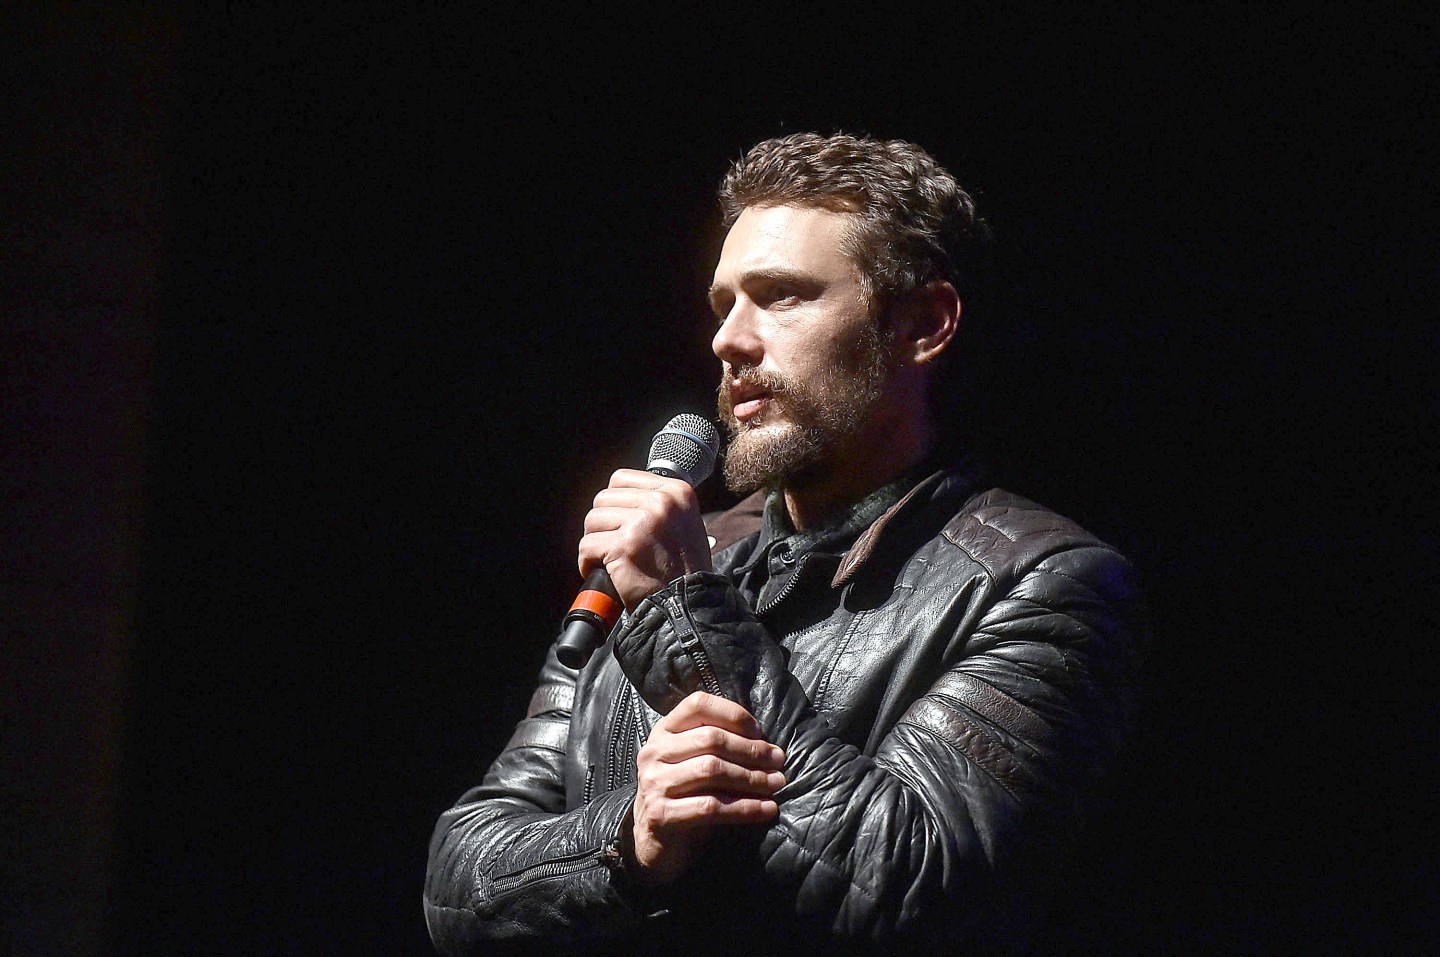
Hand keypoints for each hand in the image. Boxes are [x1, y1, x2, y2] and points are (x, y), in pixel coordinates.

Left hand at [579, 468, 713, 609]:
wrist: (687, 604)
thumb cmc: (685, 571)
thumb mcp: (684, 523)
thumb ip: (659, 506)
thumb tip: (624, 499)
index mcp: (676, 492)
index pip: (622, 479)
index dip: (614, 503)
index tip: (619, 522)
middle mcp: (660, 502)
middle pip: (603, 498)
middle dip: (603, 524)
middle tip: (613, 544)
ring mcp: (641, 522)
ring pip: (592, 520)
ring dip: (595, 543)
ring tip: (609, 559)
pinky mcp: (623, 546)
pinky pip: (587, 546)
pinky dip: (588, 562)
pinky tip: (604, 572)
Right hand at [628, 691, 784, 884]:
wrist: (654, 841)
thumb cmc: (685, 796)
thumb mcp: (695, 763)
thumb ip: (717, 746)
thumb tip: (765, 742)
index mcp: (664, 732)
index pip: (698, 705)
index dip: (733, 714)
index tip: (760, 732)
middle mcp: (655, 752)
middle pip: (711, 739)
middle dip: (751, 750)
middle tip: (778, 761)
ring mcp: (655, 783)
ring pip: (712, 770)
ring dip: (752, 777)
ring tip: (776, 783)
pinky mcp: (661, 815)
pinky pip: (711, 807)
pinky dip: (745, 808)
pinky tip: (767, 809)